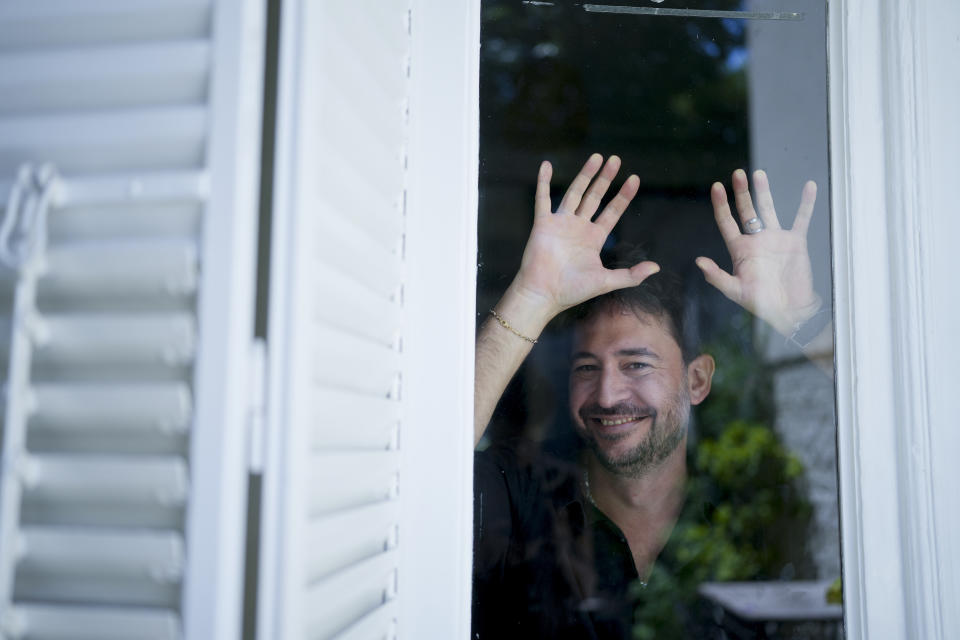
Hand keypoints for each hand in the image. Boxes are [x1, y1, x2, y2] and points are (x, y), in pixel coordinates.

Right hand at [510, 153, 659, 318]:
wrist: (543, 294)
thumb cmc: (572, 291)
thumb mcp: (606, 281)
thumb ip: (631, 275)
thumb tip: (657, 268)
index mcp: (594, 238)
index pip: (613, 211)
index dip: (623, 196)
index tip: (634, 179)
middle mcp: (579, 227)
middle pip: (595, 196)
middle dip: (605, 178)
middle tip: (615, 159)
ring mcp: (561, 223)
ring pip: (575, 192)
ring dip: (585, 174)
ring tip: (596, 157)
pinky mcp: (543, 223)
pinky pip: (543, 198)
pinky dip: (544, 182)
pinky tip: (546, 165)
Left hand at [696, 169, 820, 336]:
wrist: (790, 311)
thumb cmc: (761, 304)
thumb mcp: (736, 291)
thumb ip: (717, 276)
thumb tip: (698, 262)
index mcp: (740, 250)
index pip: (726, 222)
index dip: (721, 205)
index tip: (717, 187)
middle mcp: (756, 241)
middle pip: (746, 210)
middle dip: (741, 192)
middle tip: (738, 173)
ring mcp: (776, 239)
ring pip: (768, 209)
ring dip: (764, 192)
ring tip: (758, 174)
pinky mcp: (795, 243)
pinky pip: (801, 219)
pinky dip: (806, 204)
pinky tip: (809, 187)